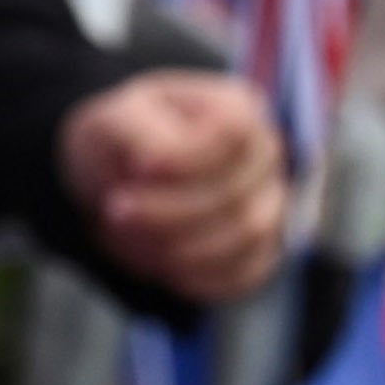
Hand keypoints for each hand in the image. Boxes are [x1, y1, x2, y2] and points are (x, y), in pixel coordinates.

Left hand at [58, 72, 287, 304]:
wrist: (119, 179)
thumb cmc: (120, 142)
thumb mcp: (112, 121)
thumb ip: (136, 132)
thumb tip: (157, 163)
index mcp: (236, 109)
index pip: (232, 134)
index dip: (186, 160)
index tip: (137, 170)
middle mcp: (264, 156)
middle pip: (235, 196)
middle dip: (166, 212)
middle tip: (115, 211)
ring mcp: (272, 203)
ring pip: (245, 238)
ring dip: (179, 246)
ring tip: (130, 236)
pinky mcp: (261, 249)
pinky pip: (243, 274)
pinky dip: (196, 276)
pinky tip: (158, 262)